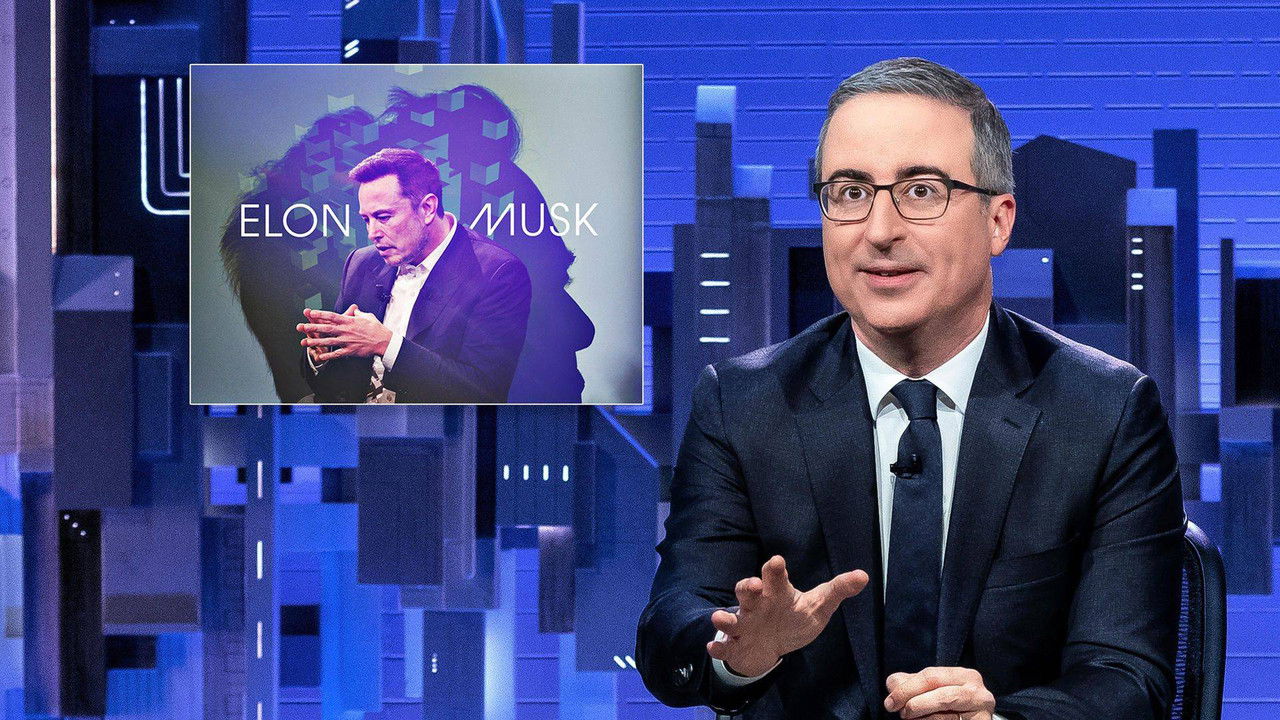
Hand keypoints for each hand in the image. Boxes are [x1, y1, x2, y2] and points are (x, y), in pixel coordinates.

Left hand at [297, 304, 392, 360]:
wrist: (384, 341)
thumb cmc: (376, 328)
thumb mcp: (367, 316)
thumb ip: (357, 313)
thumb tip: (354, 310)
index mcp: (349, 321)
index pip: (331, 316)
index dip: (320, 314)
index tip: (310, 313)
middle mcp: (346, 330)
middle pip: (326, 328)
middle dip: (312, 328)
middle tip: (301, 327)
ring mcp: (347, 341)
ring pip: (328, 341)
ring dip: (316, 342)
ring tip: (305, 342)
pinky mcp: (350, 350)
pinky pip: (337, 354)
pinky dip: (328, 356)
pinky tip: (319, 357)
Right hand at [706, 555, 867, 677]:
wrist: (772, 645)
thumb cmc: (794, 618)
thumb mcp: (818, 605)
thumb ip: (838, 590)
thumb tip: (863, 576)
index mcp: (776, 593)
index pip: (775, 578)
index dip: (775, 570)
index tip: (777, 562)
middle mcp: (757, 605)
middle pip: (747, 592)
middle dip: (747, 587)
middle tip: (753, 585)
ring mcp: (744, 626)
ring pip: (730, 619)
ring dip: (724, 618)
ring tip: (720, 619)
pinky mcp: (736, 646)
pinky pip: (724, 646)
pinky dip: (718, 648)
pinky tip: (713, 648)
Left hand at [884, 667, 995, 719]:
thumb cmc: (949, 707)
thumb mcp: (930, 690)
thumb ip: (911, 683)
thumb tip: (893, 684)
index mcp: (965, 675)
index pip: (930, 676)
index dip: (906, 688)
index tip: (890, 702)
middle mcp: (978, 692)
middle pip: (940, 695)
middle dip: (914, 703)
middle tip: (900, 712)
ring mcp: (982, 712)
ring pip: (944, 716)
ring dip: (921, 719)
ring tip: (912, 719)